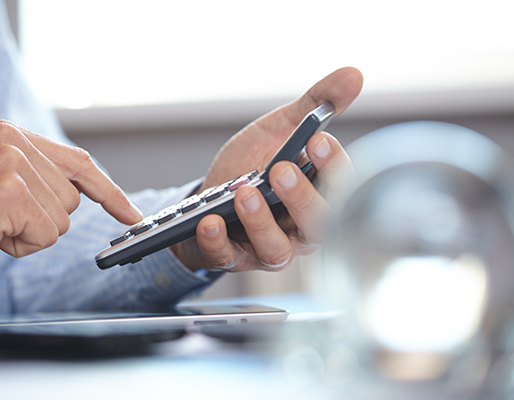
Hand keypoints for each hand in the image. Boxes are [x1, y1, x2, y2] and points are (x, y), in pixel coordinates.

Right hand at [0, 121, 142, 279]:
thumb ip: (36, 176)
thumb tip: (79, 192)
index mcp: (11, 134)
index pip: (79, 162)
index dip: (108, 191)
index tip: (129, 214)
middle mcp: (14, 141)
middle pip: (72, 197)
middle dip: (42, 219)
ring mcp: (12, 165)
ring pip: (62, 219)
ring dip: (29, 232)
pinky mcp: (9, 193)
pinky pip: (47, 235)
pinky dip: (21, 246)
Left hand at [171, 67, 363, 271]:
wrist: (211, 193)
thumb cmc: (253, 164)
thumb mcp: (281, 130)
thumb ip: (315, 106)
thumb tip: (354, 74)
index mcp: (319, 196)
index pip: (340, 188)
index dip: (333, 166)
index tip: (318, 140)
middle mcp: (300, 229)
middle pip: (316, 226)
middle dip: (301, 198)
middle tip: (281, 169)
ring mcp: (267, 247)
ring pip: (277, 250)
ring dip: (260, 222)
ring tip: (244, 193)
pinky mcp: (234, 258)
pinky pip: (229, 258)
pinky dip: (218, 242)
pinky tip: (210, 221)